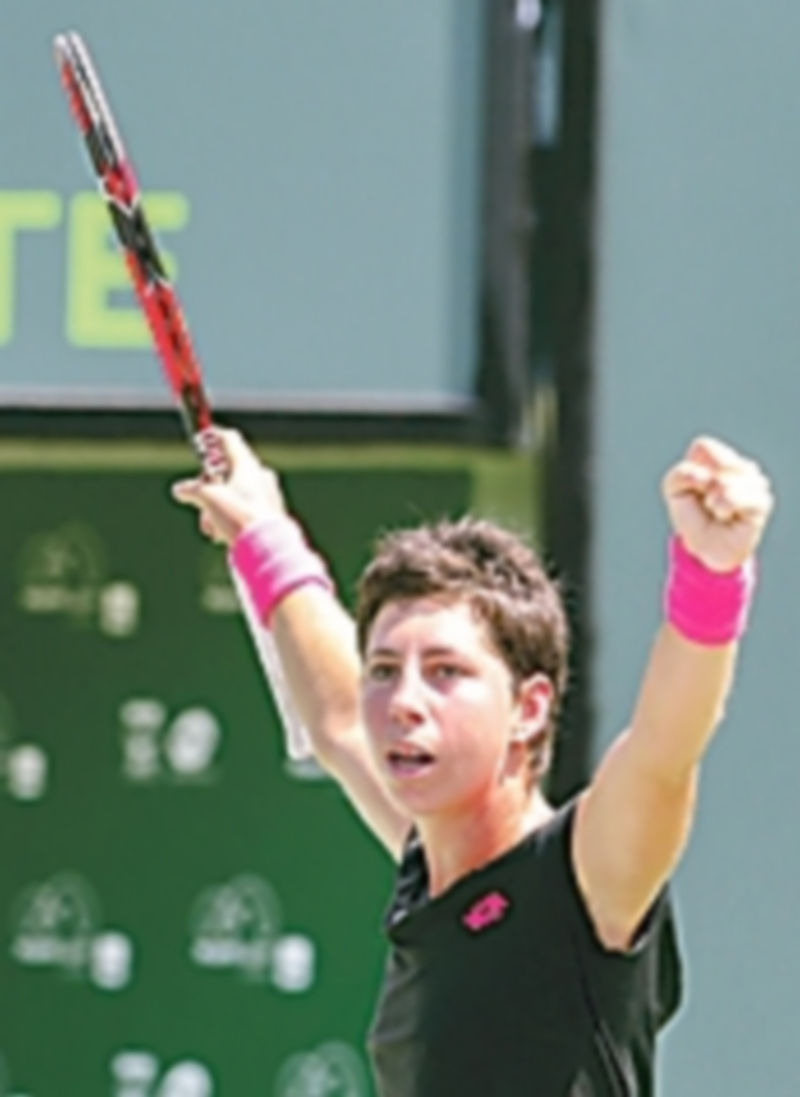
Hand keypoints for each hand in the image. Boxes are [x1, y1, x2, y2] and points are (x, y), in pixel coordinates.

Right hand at [171, 427, 286, 545]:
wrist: (267, 548)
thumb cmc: (240, 517)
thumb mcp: (209, 499)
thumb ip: (193, 490)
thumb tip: (179, 489)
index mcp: (248, 465)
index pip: (229, 440)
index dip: (212, 438)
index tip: (200, 440)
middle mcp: (260, 476)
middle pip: (228, 470)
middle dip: (208, 486)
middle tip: (199, 499)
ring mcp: (267, 495)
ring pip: (234, 493)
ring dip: (216, 507)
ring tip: (209, 526)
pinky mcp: (269, 514)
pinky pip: (244, 509)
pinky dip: (229, 518)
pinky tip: (220, 534)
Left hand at [662, 437, 773, 571]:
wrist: (706, 548)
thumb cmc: (692, 516)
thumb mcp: (674, 491)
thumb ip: (681, 474)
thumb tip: (706, 477)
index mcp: (718, 458)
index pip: (704, 447)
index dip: (692, 468)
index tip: (693, 487)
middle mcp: (739, 465)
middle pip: (717, 462)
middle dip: (702, 486)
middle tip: (706, 501)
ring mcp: (754, 480)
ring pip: (725, 480)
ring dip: (712, 500)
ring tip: (717, 510)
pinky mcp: (762, 500)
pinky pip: (735, 497)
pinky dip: (723, 508)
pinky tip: (726, 515)